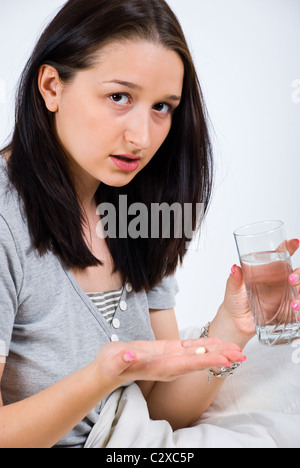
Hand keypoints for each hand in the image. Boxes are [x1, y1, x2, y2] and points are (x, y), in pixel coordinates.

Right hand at [95, 338, 245, 385]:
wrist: (110, 368)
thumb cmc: (110, 365)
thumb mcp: (113, 361)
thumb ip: (123, 359)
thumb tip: (132, 355)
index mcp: (161, 367)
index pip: (188, 364)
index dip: (207, 361)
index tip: (225, 360)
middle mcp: (171, 365)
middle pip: (200, 361)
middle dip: (221, 358)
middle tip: (242, 355)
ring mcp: (171, 358)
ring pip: (199, 354)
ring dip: (218, 352)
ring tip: (236, 349)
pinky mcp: (169, 350)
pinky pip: (191, 347)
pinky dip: (205, 344)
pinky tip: (216, 342)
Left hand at [212, 239, 299, 348]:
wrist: (236, 323)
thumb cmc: (235, 301)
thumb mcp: (233, 289)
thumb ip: (234, 279)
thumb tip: (234, 268)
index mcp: (267, 271)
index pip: (281, 255)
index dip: (289, 247)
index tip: (293, 242)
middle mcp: (279, 281)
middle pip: (298, 272)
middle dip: (299, 275)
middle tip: (291, 280)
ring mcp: (285, 295)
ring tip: (294, 304)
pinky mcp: (288, 310)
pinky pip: (299, 308)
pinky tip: (298, 315)